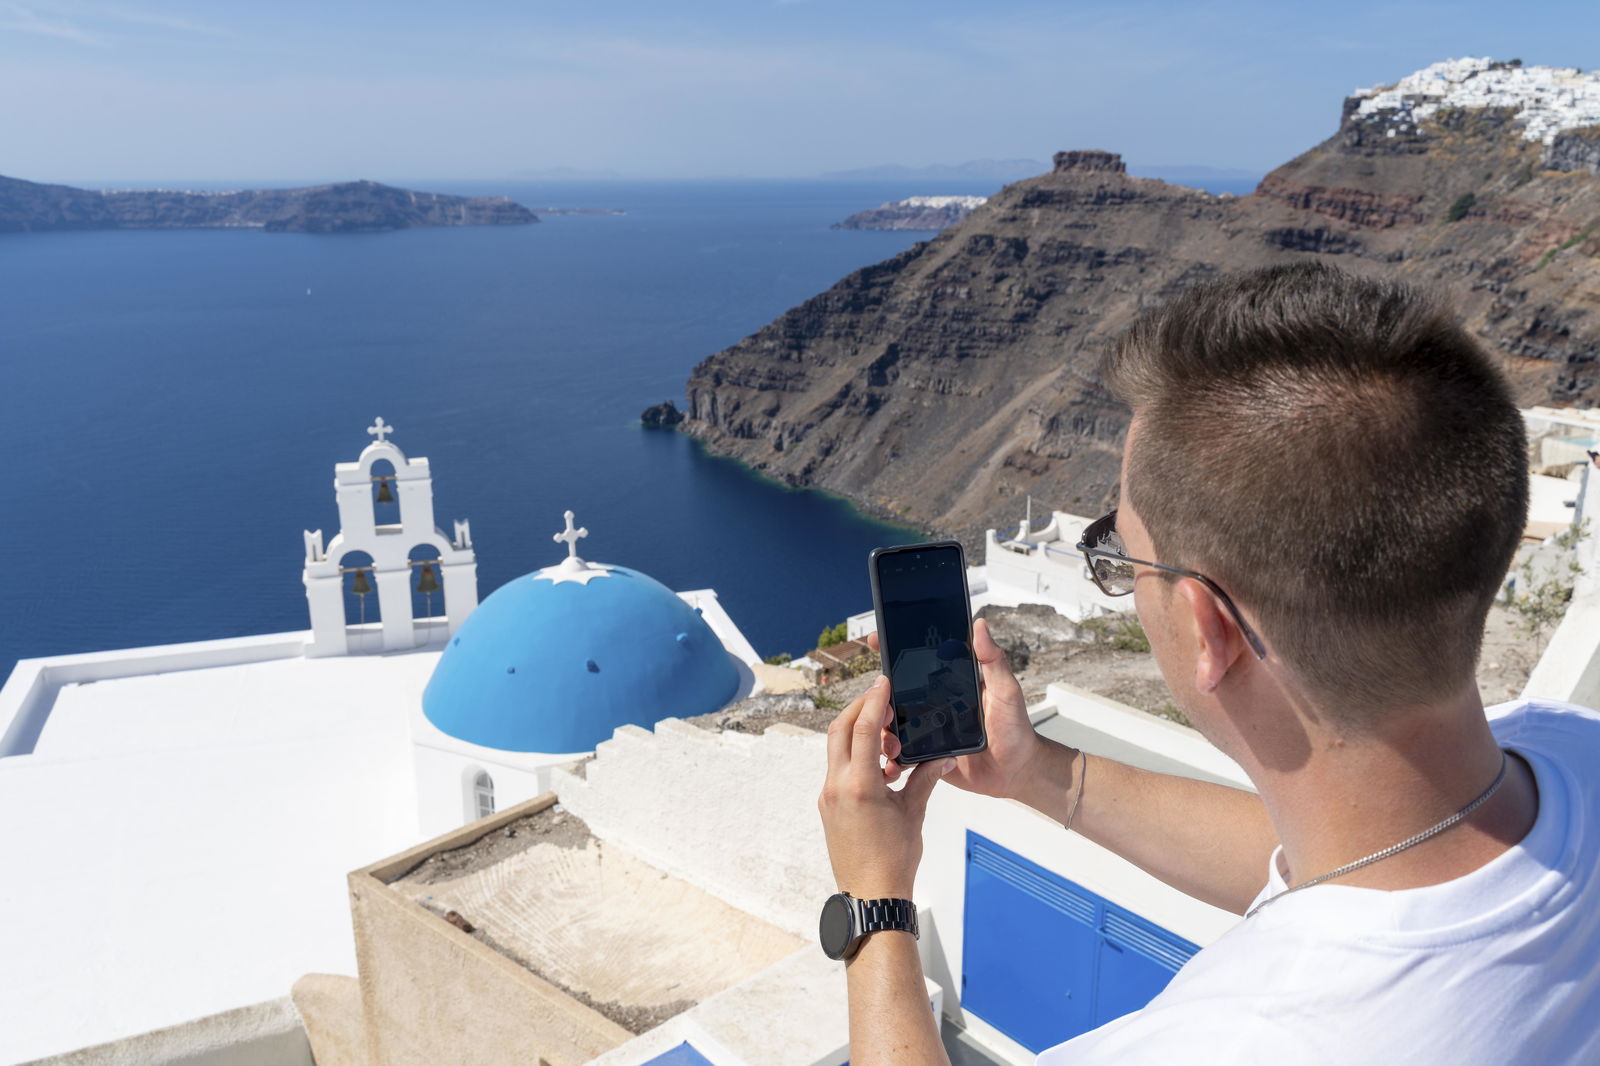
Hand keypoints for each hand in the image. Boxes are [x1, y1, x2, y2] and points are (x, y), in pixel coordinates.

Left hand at [818, 676, 951, 898]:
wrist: (871, 895)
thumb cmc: (894, 860)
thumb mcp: (913, 812)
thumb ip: (925, 777)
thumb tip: (942, 757)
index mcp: (859, 786)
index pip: (862, 730)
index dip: (874, 702)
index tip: (883, 683)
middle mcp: (837, 787)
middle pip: (839, 730)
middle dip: (859, 707)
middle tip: (880, 696)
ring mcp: (829, 796)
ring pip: (836, 748)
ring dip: (856, 730)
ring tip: (884, 729)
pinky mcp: (829, 805)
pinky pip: (838, 768)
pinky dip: (854, 754)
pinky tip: (879, 758)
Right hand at [871, 618, 1044, 800]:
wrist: (1016, 771)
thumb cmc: (1015, 728)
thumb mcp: (1006, 690)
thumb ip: (993, 660)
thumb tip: (979, 624)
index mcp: (949, 683)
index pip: (917, 661)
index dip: (894, 649)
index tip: (877, 639)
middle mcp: (933, 703)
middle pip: (895, 692)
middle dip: (878, 692)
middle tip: (877, 695)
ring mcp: (927, 729)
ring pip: (892, 722)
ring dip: (883, 724)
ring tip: (888, 730)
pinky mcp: (925, 754)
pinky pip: (901, 752)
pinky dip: (891, 752)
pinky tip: (890, 754)